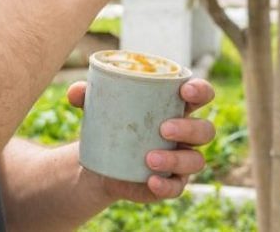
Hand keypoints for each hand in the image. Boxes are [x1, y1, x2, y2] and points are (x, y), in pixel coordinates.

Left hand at [67, 78, 214, 201]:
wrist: (101, 161)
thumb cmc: (110, 122)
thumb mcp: (98, 106)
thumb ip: (86, 94)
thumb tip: (75, 93)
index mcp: (175, 106)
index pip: (200, 95)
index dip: (200, 91)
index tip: (185, 91)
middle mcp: (186, 135)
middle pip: (205, 130)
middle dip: (188, 128)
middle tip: (163, 128)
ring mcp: (181, 161)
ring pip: (195, 160)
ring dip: (176, 159)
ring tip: (150, 158)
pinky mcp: (170, 183)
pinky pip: (176, 187)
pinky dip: (166, 185)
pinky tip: (151, 181)